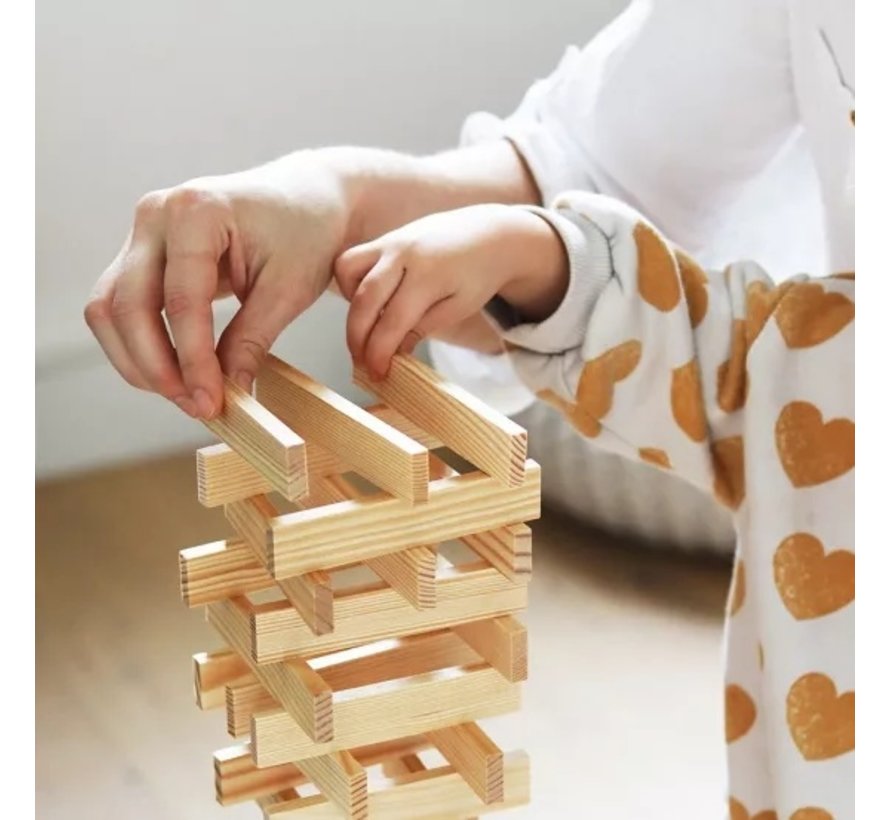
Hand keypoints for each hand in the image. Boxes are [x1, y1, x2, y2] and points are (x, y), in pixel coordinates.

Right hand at [84, 154, 349, 418]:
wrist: (306, 199)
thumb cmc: (306, 232)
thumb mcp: (290, 289)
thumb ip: (252, 340)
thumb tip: (226, 392)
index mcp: (197, 210)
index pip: (181, 300)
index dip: (192, 360)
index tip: (210, 402)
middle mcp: (156, 214)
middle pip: (126, 305)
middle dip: (156, 366)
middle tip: (194, 405)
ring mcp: (143, 232)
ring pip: (110, 309)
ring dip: (138, 360)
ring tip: (184, 395)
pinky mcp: (143, 254)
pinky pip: (122, 306)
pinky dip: (140, 345)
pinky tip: (175, 373)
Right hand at [333, 204, 567, 377]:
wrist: (490, 234)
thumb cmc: (479, 274)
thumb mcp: (459, 307)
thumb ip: (423, 327)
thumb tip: (392, 351)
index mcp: (429, 275)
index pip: (394, 321)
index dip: (380, 352)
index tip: (376, 373)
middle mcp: (404, 253)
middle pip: (364, 299)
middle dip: (357, 337)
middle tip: (362, 362)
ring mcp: (391, 240)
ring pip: (347, 269)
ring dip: (350, 302)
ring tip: (368, 323)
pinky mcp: (386, 237)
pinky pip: (354, 258)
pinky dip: (353, 282)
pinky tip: (373, 300)